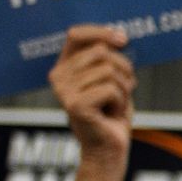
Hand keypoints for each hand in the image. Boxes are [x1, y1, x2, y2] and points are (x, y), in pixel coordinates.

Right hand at [49, 25, 133, 160]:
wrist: (108, 148)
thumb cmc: (111, 113)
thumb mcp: (112, 78)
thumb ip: (109, 57)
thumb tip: (119, 36)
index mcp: (64, 67)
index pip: (76, 35)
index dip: (102, 32)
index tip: (123, 39)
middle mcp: (58, 78)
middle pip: (101, 52)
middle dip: (123, 69)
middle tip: (121, 90)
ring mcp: (64, 92)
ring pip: (110, 70)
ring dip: (123, 89)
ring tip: (114, 105)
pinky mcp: (76, 106)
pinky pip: (112, 89)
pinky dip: (121, 102)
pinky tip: (111, 115)